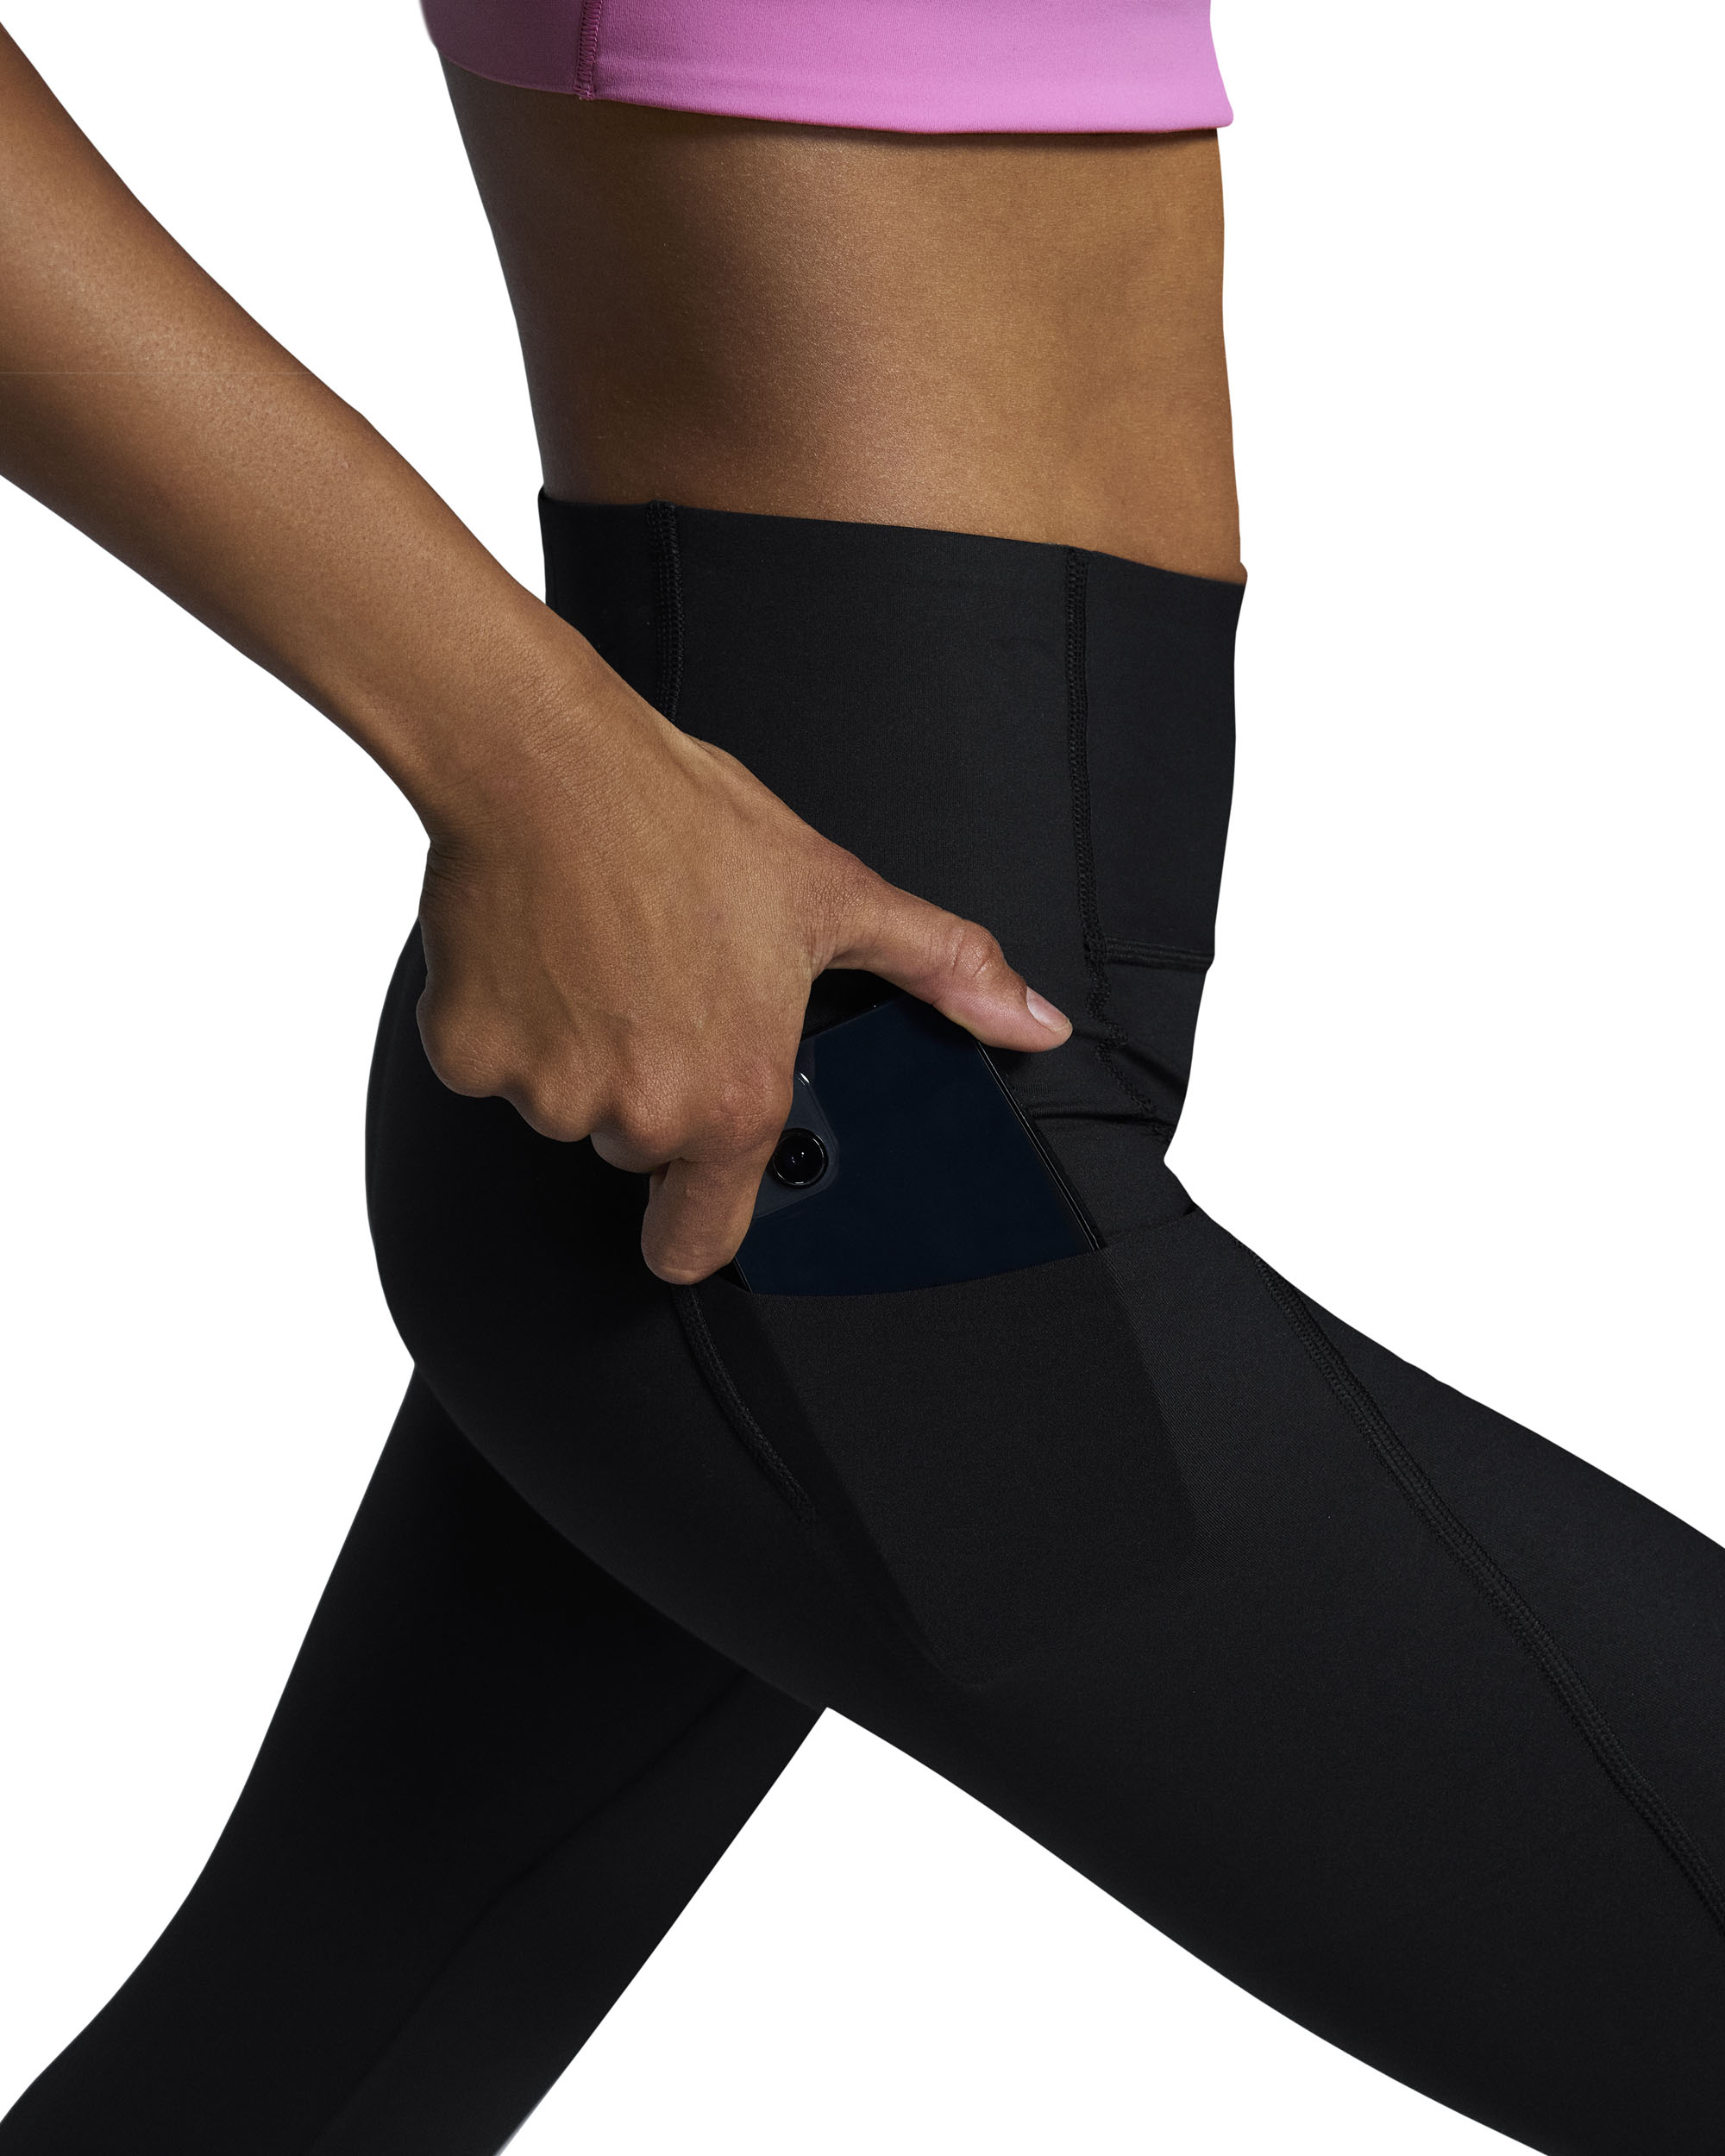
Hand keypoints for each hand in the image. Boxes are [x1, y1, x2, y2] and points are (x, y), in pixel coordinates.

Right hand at [415, 662, 1070, 1283]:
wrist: (546, 759)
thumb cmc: (686, 822)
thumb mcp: (837, 894)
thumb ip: (943, 971)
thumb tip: (1032, 1020)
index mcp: (729, 1100)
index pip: (698, 1244)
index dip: (698, 1218)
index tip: (693, 1180)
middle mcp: (635, 1112)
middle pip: (633, 1147)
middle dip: (643, 1084)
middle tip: (659, 984)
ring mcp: (543, 1089)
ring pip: (560, 1101)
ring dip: (573, 1049)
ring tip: (600, 951)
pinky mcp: (465, 1053)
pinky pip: (484, 1064)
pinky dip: (500, 1020)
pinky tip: (536, 946)